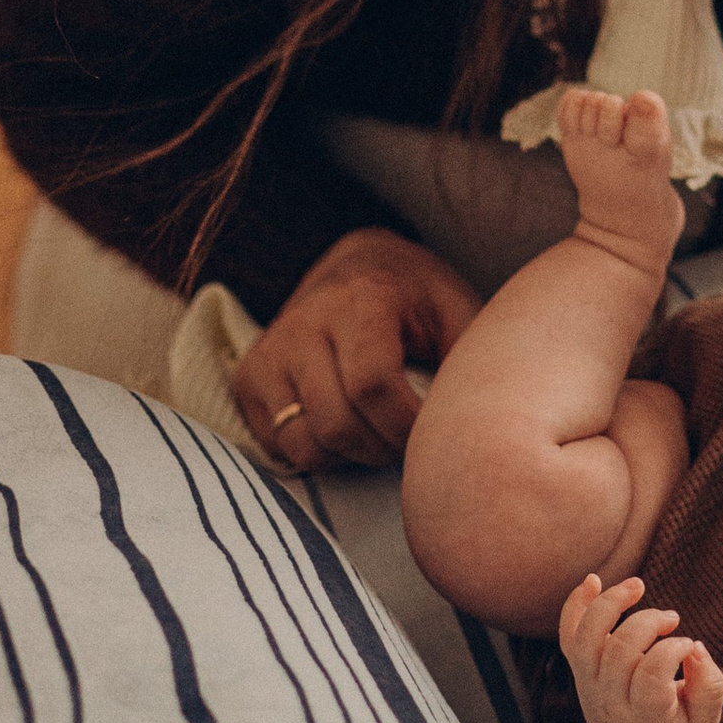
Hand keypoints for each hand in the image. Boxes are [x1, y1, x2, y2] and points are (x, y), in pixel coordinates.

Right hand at [232, 226, 480, 472]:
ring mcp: (270, 350)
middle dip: (382, 450)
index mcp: (361, 298)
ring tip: (379, 432)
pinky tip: (346, 425)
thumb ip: (466, 364)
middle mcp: (305, 321)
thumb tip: (474, 431)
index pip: (372, 384)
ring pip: (305, 444)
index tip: (432, 436)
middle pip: (337, 424)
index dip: (405, 427)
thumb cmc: (417, 298)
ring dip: (350, 456)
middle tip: (409, 441)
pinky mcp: (249, 377)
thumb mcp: (456, 312)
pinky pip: (279, 447)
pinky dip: (319, 453)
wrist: (357, 265)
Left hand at [561, 571, 722, 722]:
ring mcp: (590, 682)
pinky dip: (575, 604)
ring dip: (611, 602)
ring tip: (638, 586)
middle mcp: (610, 699)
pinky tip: (593, 580)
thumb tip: (695, 647)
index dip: (673, 650)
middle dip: (650, 622)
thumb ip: (709, 687)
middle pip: (620, 650)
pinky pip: (568, 634)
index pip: (651, 676)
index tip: (689, 645)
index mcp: (644, 718)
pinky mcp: (580, 668)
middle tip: (672, 619)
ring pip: (588, 637)